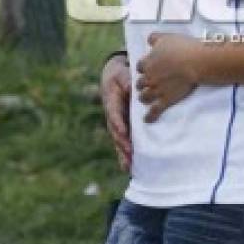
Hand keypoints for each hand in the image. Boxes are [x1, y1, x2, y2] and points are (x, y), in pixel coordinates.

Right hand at [101, 55, 132, 171]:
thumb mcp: (122, 74)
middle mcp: (112, 115)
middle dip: (122, 144)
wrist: (115, 76)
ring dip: (123, 154)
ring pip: (118, 141)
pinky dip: (125, 155)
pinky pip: (123, 142)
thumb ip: (127, 81)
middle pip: (115, 132)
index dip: (118, 123)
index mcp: (111, 101)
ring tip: (129, 167)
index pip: (114, 113)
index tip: (122, 132)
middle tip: (129, 154)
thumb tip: (132, 89)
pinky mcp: (122, 128)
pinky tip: (129, 168)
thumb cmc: (120, 75)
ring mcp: (116, 123)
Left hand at [135, 33, 201, 122]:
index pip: (139, 66)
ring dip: (144, 97)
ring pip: (144, 96)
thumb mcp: (166, 38)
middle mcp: (149, 77)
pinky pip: (154, 110)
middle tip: (146, 84)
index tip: (146, 69)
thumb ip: (154, 38)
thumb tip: (149, 40)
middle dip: (141, 84)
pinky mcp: (166, 99)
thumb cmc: (182, 48)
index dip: (143, 68)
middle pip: (139, 83)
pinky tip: (147, 120)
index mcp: (148, 62)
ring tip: (145, 99)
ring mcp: (156, 90)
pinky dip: (150, 116)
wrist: (196, 62)